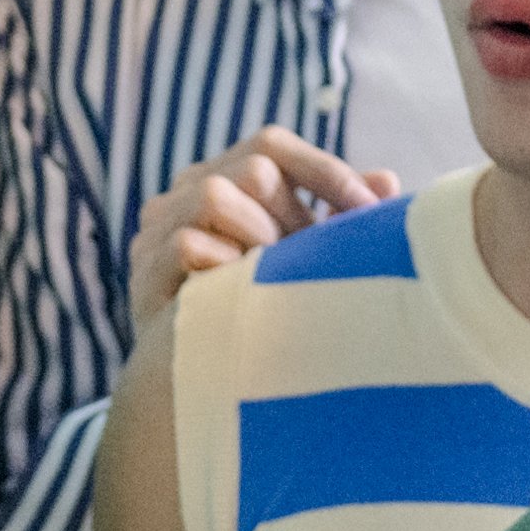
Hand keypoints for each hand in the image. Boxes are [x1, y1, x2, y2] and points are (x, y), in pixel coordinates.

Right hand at [130, 130, 393, 330]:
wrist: (203, 384)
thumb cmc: (263, 311)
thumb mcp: (306, 259)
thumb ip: (339, 219)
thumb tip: (386, 181)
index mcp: (224, 178)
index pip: (271, 146)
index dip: (325, 172)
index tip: (371, 211)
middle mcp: (185, 192)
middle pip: (253, 168)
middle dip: (294, 216)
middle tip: (312, 262)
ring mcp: (157, 229)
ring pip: (214, 195)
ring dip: (258, 239)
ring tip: (271, 279)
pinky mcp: (143, 270)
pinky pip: (188, 244)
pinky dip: (224, 267)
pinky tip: (239, 295)